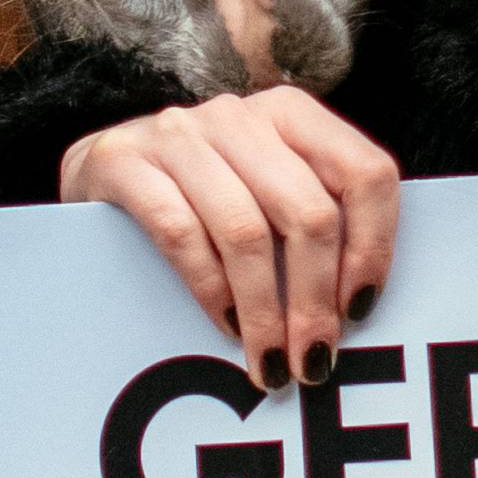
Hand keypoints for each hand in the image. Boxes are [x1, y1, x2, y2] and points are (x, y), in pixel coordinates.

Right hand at [63, 83, 400, 387]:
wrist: (103, 164)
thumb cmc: (204, 192)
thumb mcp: (266, 188)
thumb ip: (311, 224)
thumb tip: (354, 313)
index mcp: (291, 114)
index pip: (365, 173)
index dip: (374, 248)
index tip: (361, 309)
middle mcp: (239, 115)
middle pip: (308, 213)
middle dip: (316, 300)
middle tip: (314, 358)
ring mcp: (178, 133)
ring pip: (246, 232)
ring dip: (265, 312)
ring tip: (272, 362)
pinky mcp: (124, 162)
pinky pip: (181, 234)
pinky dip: (211, 291)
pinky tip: (226, 327)